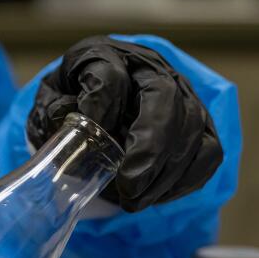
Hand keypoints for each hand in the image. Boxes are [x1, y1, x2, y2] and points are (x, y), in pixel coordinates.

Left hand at [27, 37, 222, 211]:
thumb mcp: (50, 103)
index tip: (89, 138)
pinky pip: (208, 151)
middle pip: (164, 97)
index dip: (101, 107)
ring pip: (192, 127)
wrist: (99, 110)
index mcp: (104, 56)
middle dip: (150, 147)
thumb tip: (66, 120)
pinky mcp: (201, 122)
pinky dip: (186, 180)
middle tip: (128, 186)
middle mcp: (148, 68)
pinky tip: (157, 196)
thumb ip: (53, 111)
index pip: (109, 74)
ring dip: (165, 173)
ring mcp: (181, 93)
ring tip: (135, 201)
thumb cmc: (71, 106)